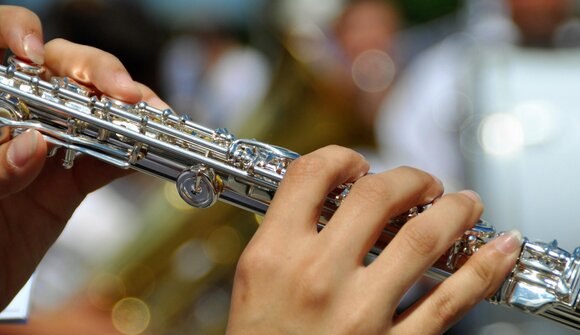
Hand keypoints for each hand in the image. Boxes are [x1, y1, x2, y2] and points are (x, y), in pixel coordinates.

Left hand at [0, 6, 166, 308]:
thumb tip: (37, 143)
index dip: (16, 33)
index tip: (32, 54)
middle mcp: (14, 117)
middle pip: (57, 70)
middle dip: (93, 70)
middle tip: (120, 90)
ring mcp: (45, 149)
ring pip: (92, 112)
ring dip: (126, 112)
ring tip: (150, 116)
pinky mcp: (67, 183)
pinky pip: (104, 162)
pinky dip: (130, 156)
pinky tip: (147, 152)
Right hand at [227, 145, 520, 334]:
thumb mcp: (254, 280)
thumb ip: (285, 236)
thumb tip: (326, 199)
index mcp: (274, 256)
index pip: (312, 176)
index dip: (341, 158)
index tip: (356, 165)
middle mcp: (317, 277)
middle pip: (376, 197)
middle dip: (409, 178)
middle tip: (421, 183)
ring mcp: (359, 313)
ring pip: (423, 239)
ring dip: (454, 211)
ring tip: (464, 203)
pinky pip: (447, 302)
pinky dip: (482, 269)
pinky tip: (499, 250)